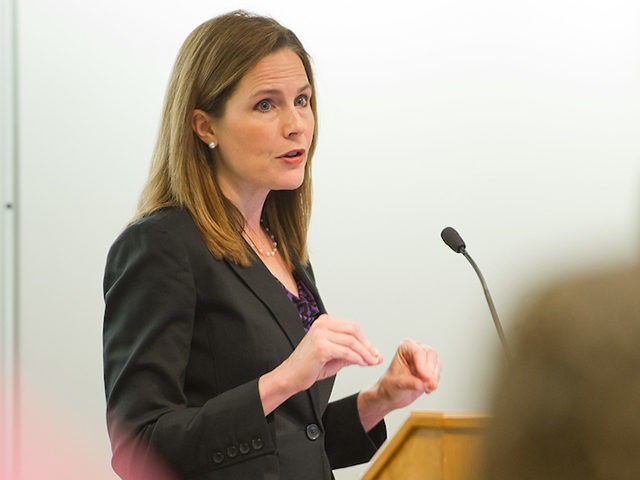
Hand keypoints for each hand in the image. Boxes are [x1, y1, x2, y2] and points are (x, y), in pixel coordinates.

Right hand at [259, 314, 381, 413]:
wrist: (291, 376)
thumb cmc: (310, 366)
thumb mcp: (336, 357)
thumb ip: (352, 353)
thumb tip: (373, 355)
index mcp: (325, 322)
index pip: (352, 327)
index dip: (365, 340)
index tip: (374, 352)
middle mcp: (322, 324)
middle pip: (354, 330)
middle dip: (367, 345)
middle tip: (375, 358)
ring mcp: (320, 334)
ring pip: (352, 341)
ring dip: (364, 353)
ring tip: (371, 362)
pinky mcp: (321, 347)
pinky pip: (346, 352)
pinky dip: (357, 358)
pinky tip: (362, 364)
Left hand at [358, 340, 441, 430]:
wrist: (392, 395)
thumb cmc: (390, 385)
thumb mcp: (398, 384)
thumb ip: (410, 383)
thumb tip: (422, 384)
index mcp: (405, 347)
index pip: (418, 351)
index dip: (423, 365)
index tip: (424, 377)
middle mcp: (416, 349)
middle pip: (431, 353)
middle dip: (431, 370)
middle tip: (429, 384)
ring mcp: (424, 358)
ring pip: (436, 363)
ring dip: (434, 377)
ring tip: (426, 388)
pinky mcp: (430, 368)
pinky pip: (438, 372)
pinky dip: (435, 381)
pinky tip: (426, 389)